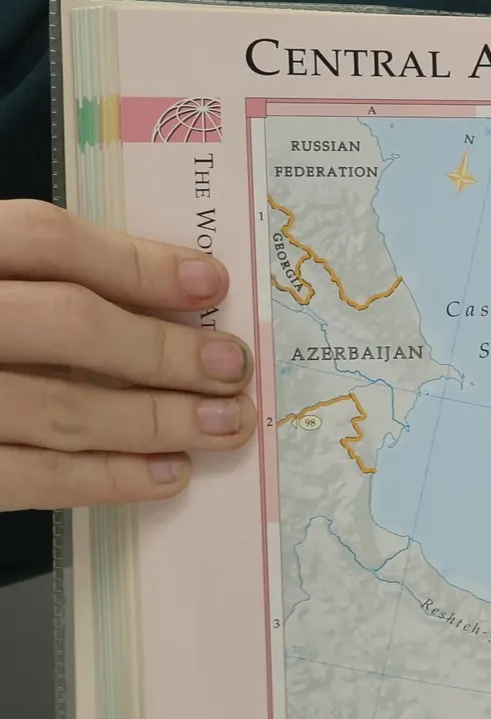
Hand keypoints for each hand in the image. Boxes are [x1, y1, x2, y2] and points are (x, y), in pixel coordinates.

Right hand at [0, 201, 255, 512]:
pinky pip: (31, 479)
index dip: (135, 261)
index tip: (211, 284)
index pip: (42, 240)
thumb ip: (36, 277)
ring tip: (223, 425)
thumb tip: (170, 292)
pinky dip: (108, 479)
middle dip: (163, 351)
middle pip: (67, 324)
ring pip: (60, 409)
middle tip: (231, 369)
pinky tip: (168, 474)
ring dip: (157, 421)